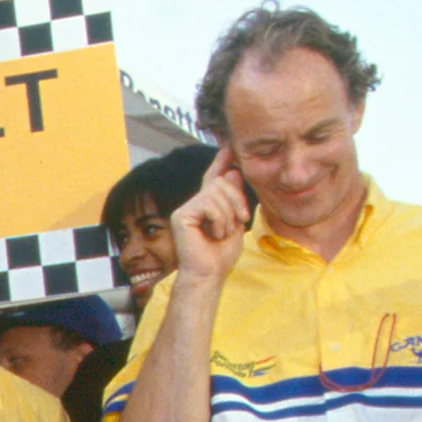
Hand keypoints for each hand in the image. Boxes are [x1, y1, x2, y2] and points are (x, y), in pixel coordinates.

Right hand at [171, 149, 251, 282]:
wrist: (209, 274)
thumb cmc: (221, 254)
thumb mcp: (236, 222)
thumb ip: (235, 199)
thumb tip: (232, 171)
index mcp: (206, 205)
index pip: (214, 178)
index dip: (221, 162)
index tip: (229, 146)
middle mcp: (193, 204)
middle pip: (221, 182)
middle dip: (237, 200)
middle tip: (241, 220)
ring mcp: (185, 209)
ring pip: (217, 192)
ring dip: (229, 215)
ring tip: (223, 232)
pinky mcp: (181, 216)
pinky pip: (209, 204)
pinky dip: (219, 220)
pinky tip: (213, 234)